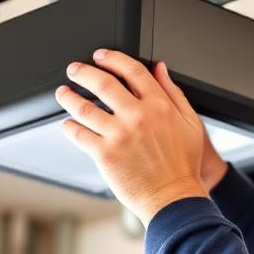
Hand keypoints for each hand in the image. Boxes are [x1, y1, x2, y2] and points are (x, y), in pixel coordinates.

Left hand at [55, 49, 207, 225]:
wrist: (174, 198)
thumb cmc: (183, 165)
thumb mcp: (190, 123)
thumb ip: (173, 93)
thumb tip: (160, 69)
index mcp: (160, 106)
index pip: (132, 70)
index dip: (112, 58)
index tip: (100, 56)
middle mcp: (138, 116)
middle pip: (102, 82)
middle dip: (82, 72)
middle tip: (74, 70)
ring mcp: (119, 135)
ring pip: (83, 106)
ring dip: (68, 96)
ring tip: (63, 93)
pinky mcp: (105, 154)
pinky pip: (77, 133)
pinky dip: (68, 126)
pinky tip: (68, 124)